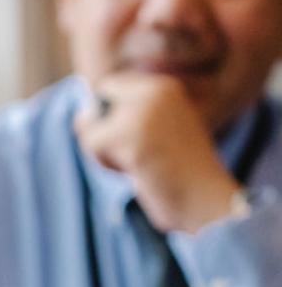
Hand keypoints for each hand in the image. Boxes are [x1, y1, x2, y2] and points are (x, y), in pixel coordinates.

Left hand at [75, 72, 239, 233]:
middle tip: (136, 157)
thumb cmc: (179, 175)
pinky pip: (92, 144)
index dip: (108, 118)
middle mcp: (155, 91)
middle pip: (95, 108)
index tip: (135, 140)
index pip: (109, 87)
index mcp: (164, 88)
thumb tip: (80, 117)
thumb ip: (124, 120)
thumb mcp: (155, 136)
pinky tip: (135, 173)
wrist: (206, 199)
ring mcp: (143, 112)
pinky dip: (106, 165)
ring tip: (138, 166)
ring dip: (105, 155)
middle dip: (102, 137)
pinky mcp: (132, 136)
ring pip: (90, 129)